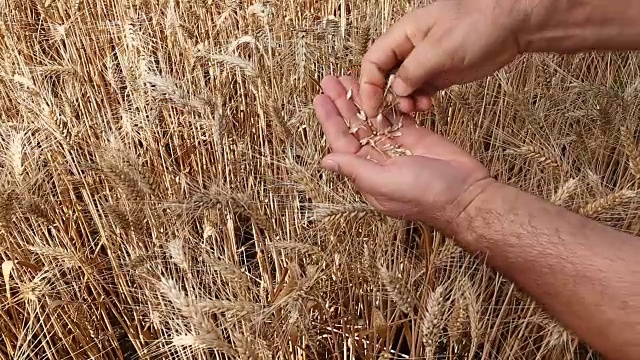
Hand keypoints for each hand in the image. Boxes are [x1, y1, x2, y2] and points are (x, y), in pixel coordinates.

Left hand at [314, 76, 492, 228]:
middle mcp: (378, 159)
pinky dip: (385, 102)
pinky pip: (394, 116)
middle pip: (354, 126)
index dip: (330, 120)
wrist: (466, 194)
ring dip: (360, 98)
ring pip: (372, 118)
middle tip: (329, 80)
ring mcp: (397, 146)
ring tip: (346, 78)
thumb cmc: (427, 195)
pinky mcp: (415, 135)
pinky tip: (375, 86)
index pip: (341, 142)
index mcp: (366, 173)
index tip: (320, 99)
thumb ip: (355, 169)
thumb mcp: (384, 183)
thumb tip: (326, 161)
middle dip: (341, 103)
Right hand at [359, 0, 526, 116]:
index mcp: (403, 34)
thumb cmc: (477, 24)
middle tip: (393, 113)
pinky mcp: (440, 75)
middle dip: (385, 96)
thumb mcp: (441, 48)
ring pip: (402, 87)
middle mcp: (410, 49)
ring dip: (404, 101)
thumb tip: (397, 91)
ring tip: (415, 109)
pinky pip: (420, 92)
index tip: (372, 106)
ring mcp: (426, 63)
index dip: (368, 85)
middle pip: (385, 76)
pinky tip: (426, 106)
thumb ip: (413, 70)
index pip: (373, 61)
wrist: (512, 25)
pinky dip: (419, 102)